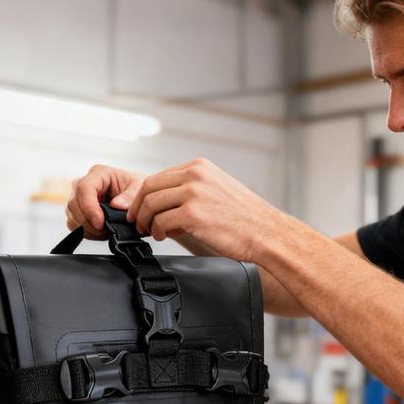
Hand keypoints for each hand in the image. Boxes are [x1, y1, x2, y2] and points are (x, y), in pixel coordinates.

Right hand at [66, 165, 142, 238]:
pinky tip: (101, 232)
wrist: (136, 200)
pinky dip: (87, 233)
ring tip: (106, 230)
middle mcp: (84, 184)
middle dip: (89, 222)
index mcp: (99, 174)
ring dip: (88, 229)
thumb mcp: (139, 189)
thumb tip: (116, 204)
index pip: (84, 188)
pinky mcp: (77, 213)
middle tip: (106, 230)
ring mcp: (78, 199)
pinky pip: (75, 226)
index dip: (89, 208)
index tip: (100, 222)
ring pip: (72, 217)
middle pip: (74, 204)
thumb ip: (130, 196)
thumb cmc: (136, 190)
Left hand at [126, 158, 281, 262]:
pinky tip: (164, 236)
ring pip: (151, 204)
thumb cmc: (245, 218)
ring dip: (145, 221)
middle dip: (138, 207)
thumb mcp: (218, 190)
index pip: (159, 176)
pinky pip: (161, 222)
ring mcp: (193, 193)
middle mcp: (195, 174)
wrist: (266, 233)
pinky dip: (157, 231)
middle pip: (149, 187)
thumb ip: (193, 189)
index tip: (140, 209)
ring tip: (151, 232)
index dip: (144, 195)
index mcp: (199, 166)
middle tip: (137, 222)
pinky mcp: (192, 214)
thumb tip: (167, 202)